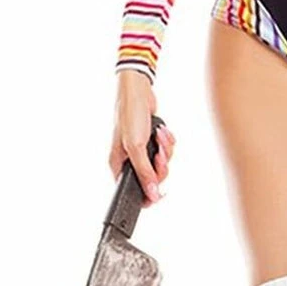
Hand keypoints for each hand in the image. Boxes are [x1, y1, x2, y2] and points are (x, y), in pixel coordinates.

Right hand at [109, 69, 176, 207]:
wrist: (139, 91)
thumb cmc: (129, 115)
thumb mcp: (136, 147)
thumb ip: (144, 172)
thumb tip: (152, 195)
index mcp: (119, 166)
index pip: (134, 192)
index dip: (149, 194)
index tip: (161, 193)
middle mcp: (130, 160)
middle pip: (154, 178)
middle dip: (161, 165)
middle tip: (159, 154)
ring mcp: (141, 151)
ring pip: (162, 164)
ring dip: (165, 149)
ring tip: (159, 135)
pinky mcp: (152, 142)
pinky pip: (167, 150)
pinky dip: (167, 141)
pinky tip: (161, 130)